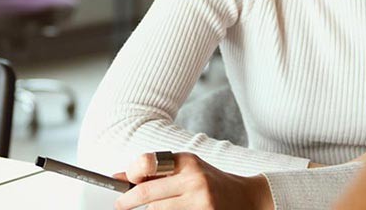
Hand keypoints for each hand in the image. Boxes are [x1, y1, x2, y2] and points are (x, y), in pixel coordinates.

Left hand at [112, 152, 272, 209]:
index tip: (120, 185)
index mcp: (187, 161)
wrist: (246, 198)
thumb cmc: (209, 182)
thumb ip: (156, 171)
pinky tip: (175, 209)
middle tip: (120, 205)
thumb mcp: (186, 168)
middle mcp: (194, 179)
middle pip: (148, 195)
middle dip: (129, 201)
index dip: (130, 175)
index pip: (147, 164)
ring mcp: (200, 201)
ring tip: (165, 205)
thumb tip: (119, 176)